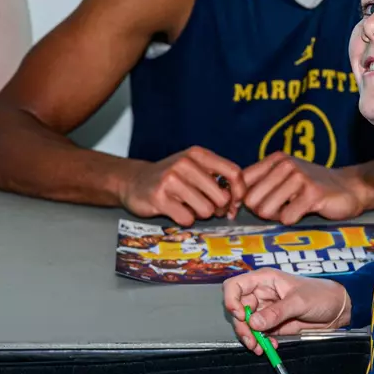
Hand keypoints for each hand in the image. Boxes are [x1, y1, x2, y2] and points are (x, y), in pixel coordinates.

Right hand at [119, 146, 245, 225]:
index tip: (234, 204)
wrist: (134, 181)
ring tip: (186, 206)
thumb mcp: (195, 169)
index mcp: (198, 154)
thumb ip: (217, 179)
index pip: (234, 173)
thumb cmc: (171, 178)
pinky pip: (187, 219)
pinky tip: (174, 210)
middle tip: (205, 206)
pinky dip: (184, 219)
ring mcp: (170, 180)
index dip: (239, 192)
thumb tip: (237, 202)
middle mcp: (185, 163)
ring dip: (199, 214)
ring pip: (205, 210)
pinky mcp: (158, 198)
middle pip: (221, 197)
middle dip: (216, 208)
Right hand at [223, 268, 350, 352]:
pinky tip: (270, 347)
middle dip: (242, 326)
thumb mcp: (299, 301)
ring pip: (246, 324)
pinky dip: (260, 342)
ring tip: (259, 348)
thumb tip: (254, 323)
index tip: (241, 315)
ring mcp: (266, 310)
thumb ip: (276, 312)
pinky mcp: (272, 324)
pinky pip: (258, 334)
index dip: (232, 300)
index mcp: (265, 280)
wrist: (336, 310)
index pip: (235, 286)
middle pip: (238, 309)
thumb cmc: (320, 295)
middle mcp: (261, 294)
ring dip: (249, 337)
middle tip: (251, 340)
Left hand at [242, 154, 367, 224]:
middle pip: (251, 200)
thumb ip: (260, 184)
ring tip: (292, 209)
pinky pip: (286, 218)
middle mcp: (285, 165)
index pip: (242, 181)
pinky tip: (304, 212)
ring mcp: (299, 177)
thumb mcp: (284, 177)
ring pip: (266, 210)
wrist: (349, 187)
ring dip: (277, 217)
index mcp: (275, 159)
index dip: (242, 199)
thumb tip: (232, 201)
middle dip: (261, 211)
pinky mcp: (312, 194)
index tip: (254, 207)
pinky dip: (292, 220)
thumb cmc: (312, 187)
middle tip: (279, 209)